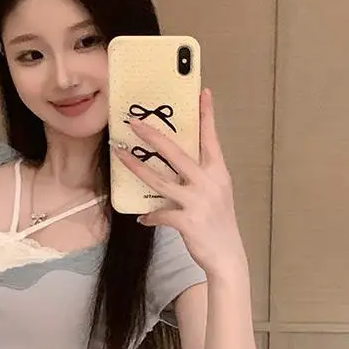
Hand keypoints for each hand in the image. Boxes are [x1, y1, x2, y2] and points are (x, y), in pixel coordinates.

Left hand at [111, 89, 245, 277]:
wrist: (228, 256)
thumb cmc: (218, 223)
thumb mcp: (216, 194)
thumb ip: (199, 178)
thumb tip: (173, 168)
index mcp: (218, 173)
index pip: (211, 138)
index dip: (206, 115)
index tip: (203, 92)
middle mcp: (209, 183)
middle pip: (176, 153)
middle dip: (152, 136)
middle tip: (133, 122)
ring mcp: (198, 202)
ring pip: (160, 180)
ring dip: (137, 168)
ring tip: (120, 156)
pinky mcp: (188, 222)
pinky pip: (160, 214)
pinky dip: (150, 216)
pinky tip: (143, 218)